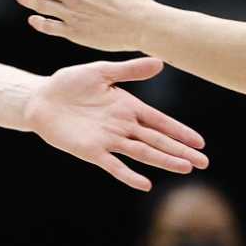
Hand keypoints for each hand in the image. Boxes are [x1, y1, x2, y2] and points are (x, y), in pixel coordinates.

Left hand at [23, 57, 207, 191]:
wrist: (41, 99)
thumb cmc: (70, 83)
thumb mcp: (101, 71)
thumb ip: (130, 70)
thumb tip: (161, 62)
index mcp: (128, 106)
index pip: (160, 121)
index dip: (180, 132)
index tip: (200, 142)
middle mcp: (123, 126)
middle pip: (158, 141)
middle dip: (180, 151)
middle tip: (204, 163)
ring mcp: (109, 140)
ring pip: (142, 153)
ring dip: (164, 161)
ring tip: (185, 169)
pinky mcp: (92, 151)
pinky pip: (114, 165)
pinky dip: (129, 175)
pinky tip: (145, 184)